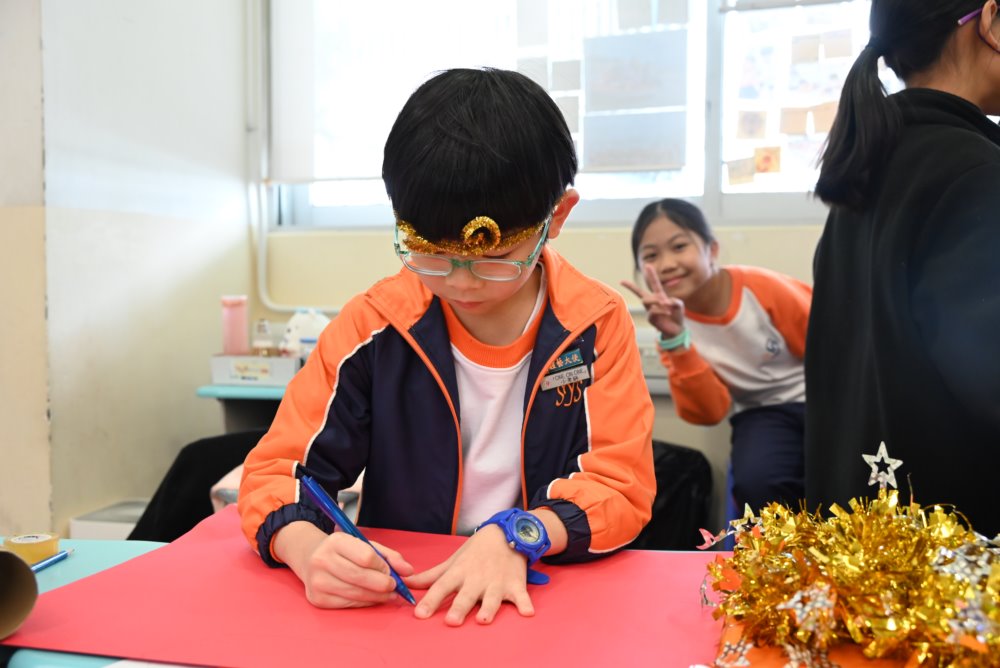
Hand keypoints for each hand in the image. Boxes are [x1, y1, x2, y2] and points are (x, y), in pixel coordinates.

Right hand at [274, 522, 413, 608]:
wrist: (309, 557)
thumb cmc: (343, 551)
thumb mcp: (363, 544)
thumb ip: (388, 556)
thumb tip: (408, 571)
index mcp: (335, 541)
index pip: (366, 557)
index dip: (383, 566)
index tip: (391, 571)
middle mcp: (322, 560)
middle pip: (361, 577)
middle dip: (383, 584)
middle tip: (394, 586)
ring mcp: (317, 581)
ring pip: (356, 593)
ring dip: (377, 596)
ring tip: (387, 594)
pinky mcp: (317, 599)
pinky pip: (348, 604)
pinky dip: (364, 603)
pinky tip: (371, 598)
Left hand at [405, 524, 534, 625]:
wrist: (507, 533)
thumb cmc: (476, 551)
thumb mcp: (453, 560)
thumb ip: (431, 575)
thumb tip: (407, 583)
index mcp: (460, 572)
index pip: (442, 587)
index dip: (430, 600)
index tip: (420, 614)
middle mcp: (477, 578)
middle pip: (466, 595)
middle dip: (460, 607)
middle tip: (451, 621)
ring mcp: (497, 582)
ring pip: (492, 598)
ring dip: (489, 608)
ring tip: (483, 620)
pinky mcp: (516, 584)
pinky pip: (521, 596)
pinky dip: (525, 604)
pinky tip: (527, 612)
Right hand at [620, 263, 685, 337]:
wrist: (677, 328)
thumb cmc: (677, 315)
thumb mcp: (679, 304)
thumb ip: (674, 301)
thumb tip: (664, 302)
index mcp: (660, 295)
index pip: (654, 283)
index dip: (651, 274)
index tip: (647, 265)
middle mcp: (653, 301)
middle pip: (638, 292)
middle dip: (630, 286)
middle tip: (621, 281)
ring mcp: (650, 309)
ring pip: (645, 300)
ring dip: (655, 301)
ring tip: (665, 305)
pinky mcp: (650, 318)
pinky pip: (652, 311)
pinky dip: (661, 310)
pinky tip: (667, 312)